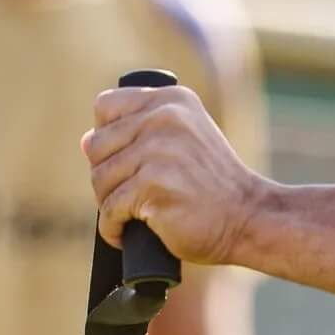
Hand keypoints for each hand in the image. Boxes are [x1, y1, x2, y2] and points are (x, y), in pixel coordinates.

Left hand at [82, 86, 271, 267]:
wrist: (250, 218)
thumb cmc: (215, 186)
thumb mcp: (185, 141)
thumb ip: (141, 132)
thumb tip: (85, 141)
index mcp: (171, 100)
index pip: (106, 108)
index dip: (107, 139)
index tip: (125, 163)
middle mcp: (164, 118)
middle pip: (97, 146)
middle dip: (106, 177)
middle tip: (128, 198)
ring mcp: (158, 151)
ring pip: (100, 180)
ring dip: (110, 205)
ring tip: (131, 217)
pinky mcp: (153, 186)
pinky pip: (110, 209)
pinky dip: (113, 229)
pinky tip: (126, 234)